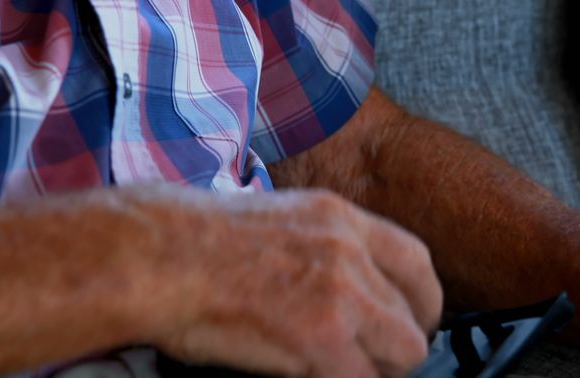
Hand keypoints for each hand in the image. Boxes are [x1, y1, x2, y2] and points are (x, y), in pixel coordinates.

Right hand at [121, 187, 441, 377]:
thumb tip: (353, 287)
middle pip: (416, 316)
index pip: (418, 263)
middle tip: (372, 361)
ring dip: (376, 370)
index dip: (422, 303)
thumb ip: (327, 246)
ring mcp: (339, 294)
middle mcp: (350, 250)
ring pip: (403, 353)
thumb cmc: (197, 241)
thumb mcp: (281, 218)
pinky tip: (313, 377)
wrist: (158, 256)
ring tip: (341, 370)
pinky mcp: (320, 338)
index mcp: (341, 217)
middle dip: (399, 347)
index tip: (411, 323)